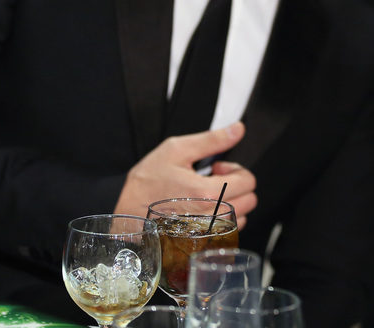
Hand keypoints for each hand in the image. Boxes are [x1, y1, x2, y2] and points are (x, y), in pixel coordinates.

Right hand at [114, 122, 257, 227]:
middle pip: (249, 200)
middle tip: (212, 181)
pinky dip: (223, 222)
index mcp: (208, 192)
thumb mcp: (176, 151)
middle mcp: (211, 217)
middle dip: (236, 186)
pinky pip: (228, 234)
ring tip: (207, 197)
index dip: (235, 170)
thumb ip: (211, 140)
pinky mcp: (201, 244)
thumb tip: (238, 129)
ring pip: (242, 219)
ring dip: (231, 205)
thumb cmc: (146, 183)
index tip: (217, 169)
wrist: (123, 214)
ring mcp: (207, 234)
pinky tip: (204, 212)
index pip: (248, 181)